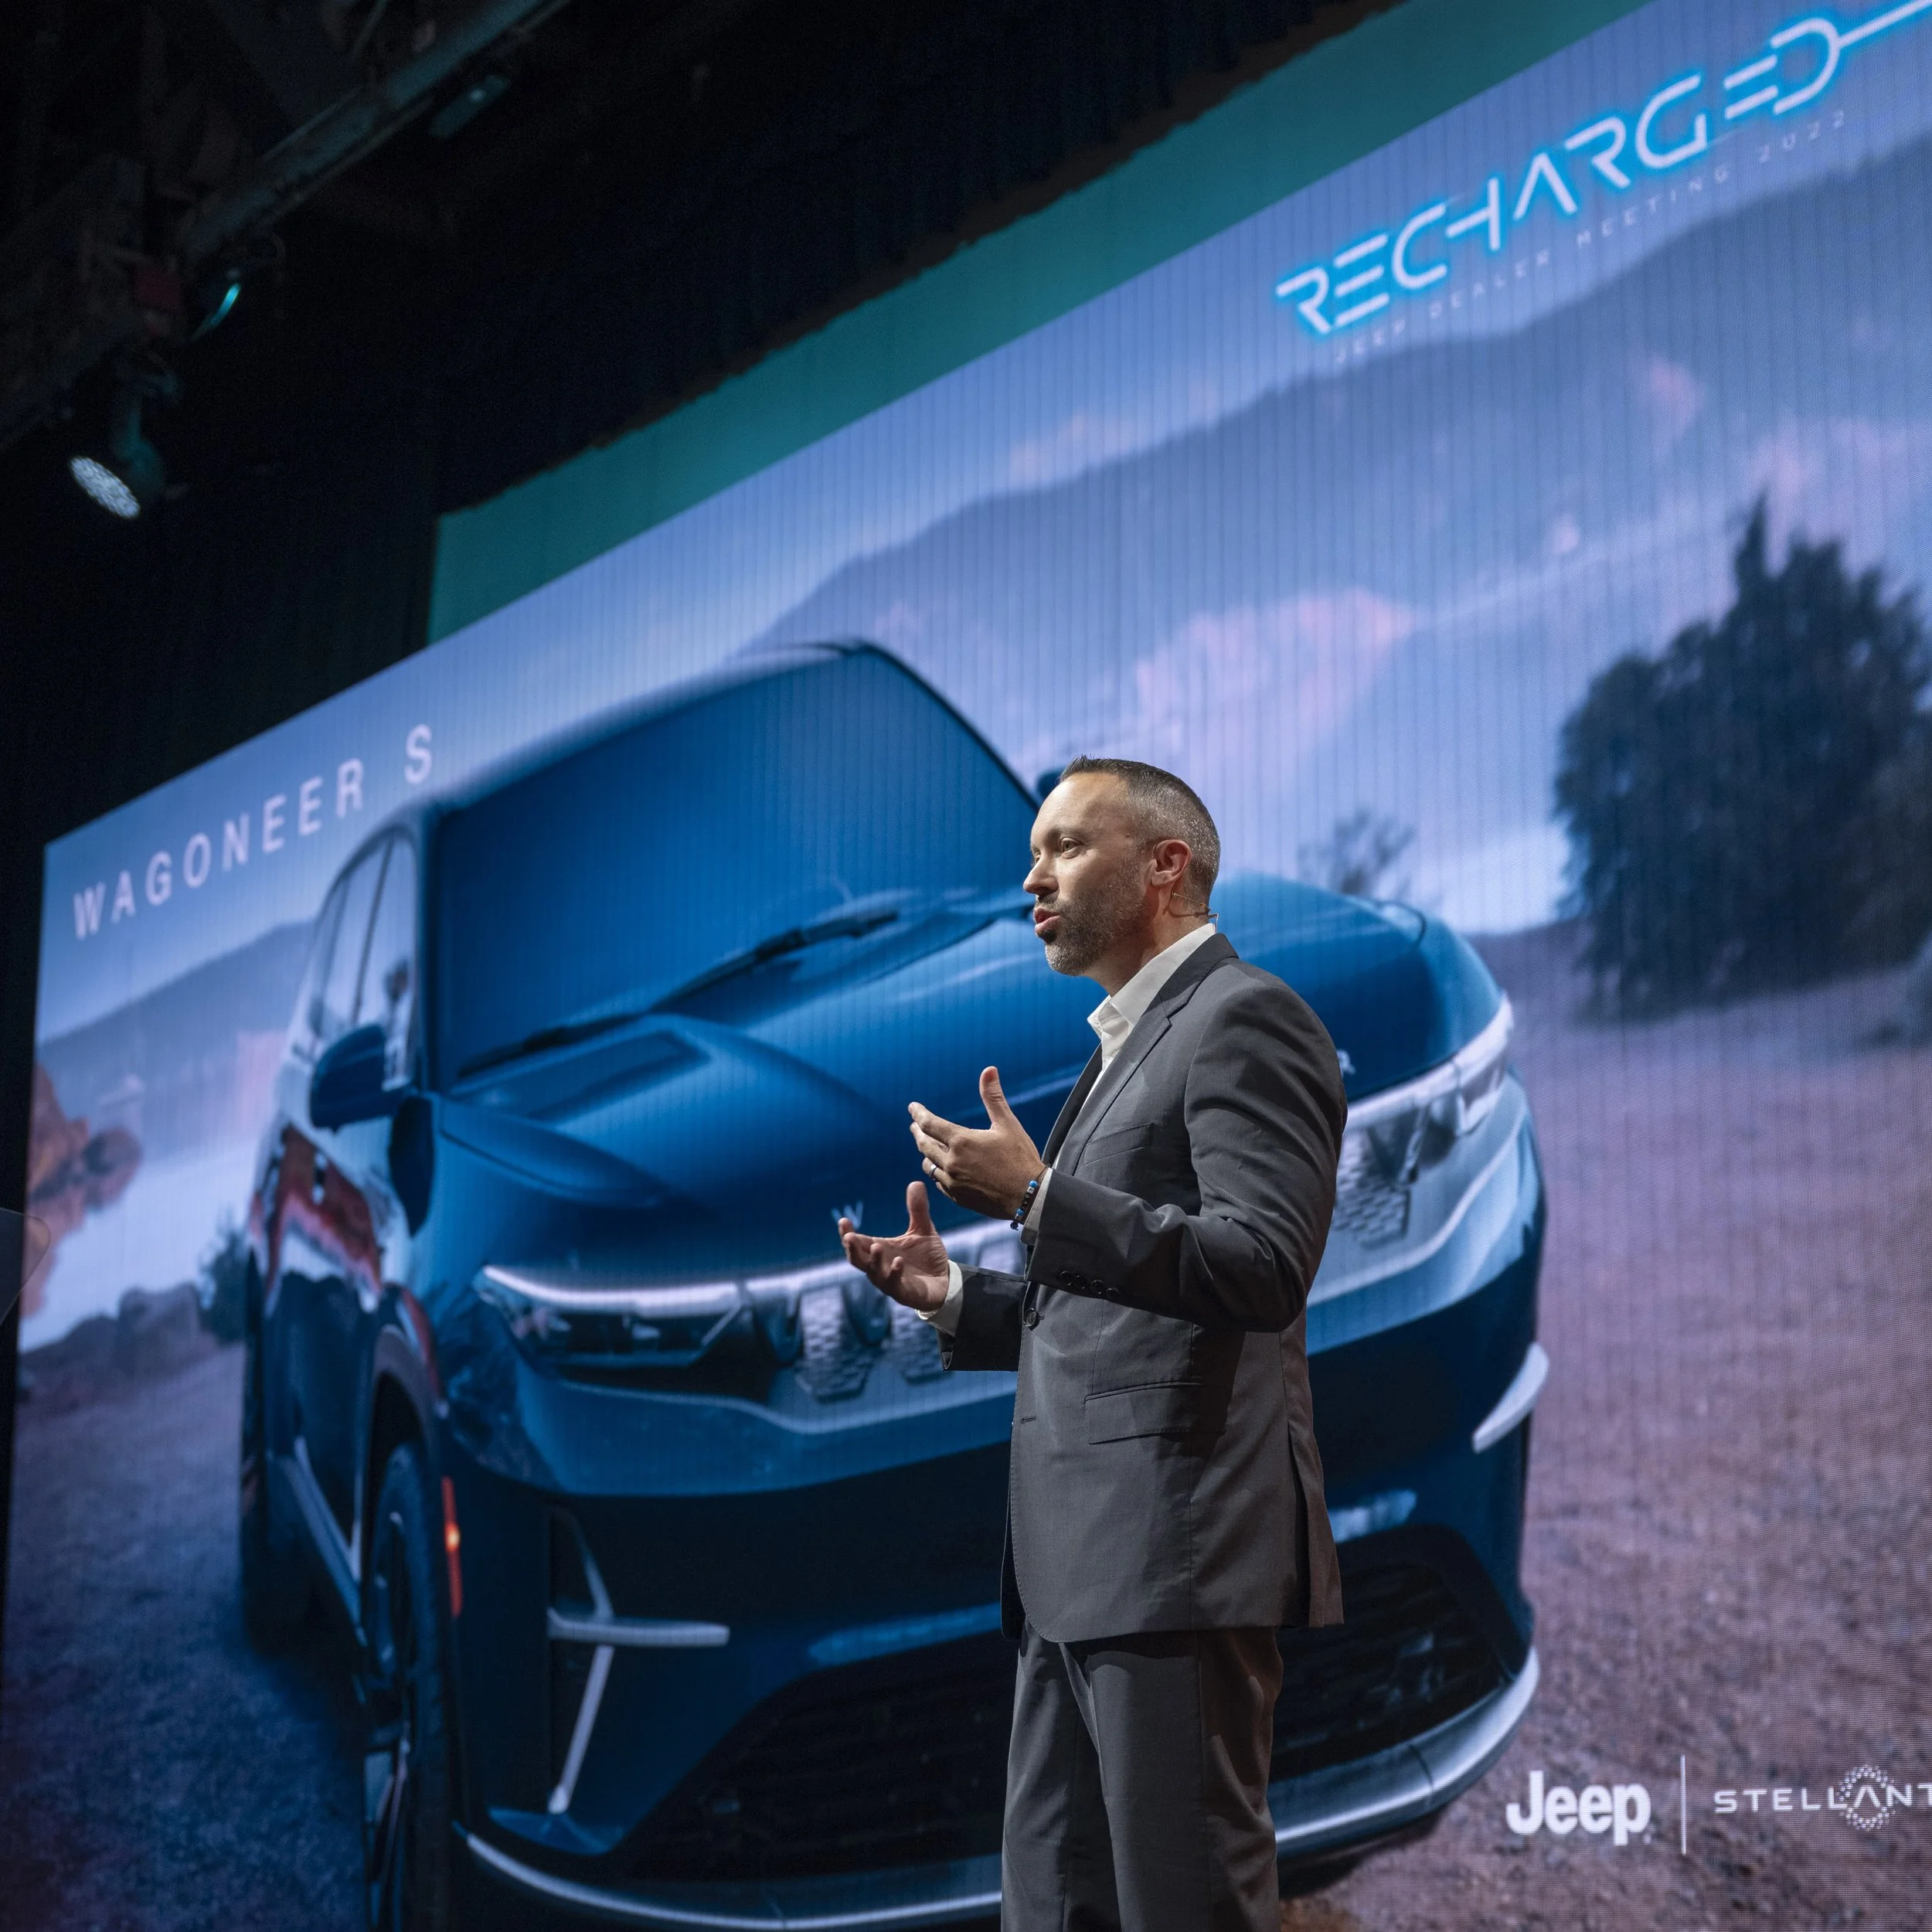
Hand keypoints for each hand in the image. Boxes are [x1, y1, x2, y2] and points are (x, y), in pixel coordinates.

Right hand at [840, 1181, 950, 1312]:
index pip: (858, 1242)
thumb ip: (917, 1209)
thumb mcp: (923, 1230)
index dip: (848, 1233)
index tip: (843, 1221)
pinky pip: (894, 1284)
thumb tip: (916, 1182)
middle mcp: (880, 1266)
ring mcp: (889, 1281)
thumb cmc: (927, 1257)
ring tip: (876, 1247)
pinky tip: (898, 1261)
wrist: (945, 1282)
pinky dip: (894, 1272)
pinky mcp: (903, 1292)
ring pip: (874, 1273)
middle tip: (849, 1237)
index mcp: (880, 1250)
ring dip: (873, 1261)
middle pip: (858, 1259)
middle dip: (852, 1249)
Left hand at [909, 1067, 1043, 1220]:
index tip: (912, 1107)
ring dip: (926, 1154)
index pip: (929, 1124)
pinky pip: (939, 1183)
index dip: (918, 1114)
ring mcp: (953, 1182)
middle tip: (914, 1126)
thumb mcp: (1008, 1124)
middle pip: (924, 1145)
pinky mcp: (958, 1197)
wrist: (1030, 1197)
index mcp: (961, 1141)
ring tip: (926, 1148)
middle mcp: (952, 1162)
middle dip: (918, 1133)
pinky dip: (937, 1173)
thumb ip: (993, 1097)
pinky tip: (940, 1171)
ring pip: (929, 1165)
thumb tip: (989, 1070)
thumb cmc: (1020, 1158)